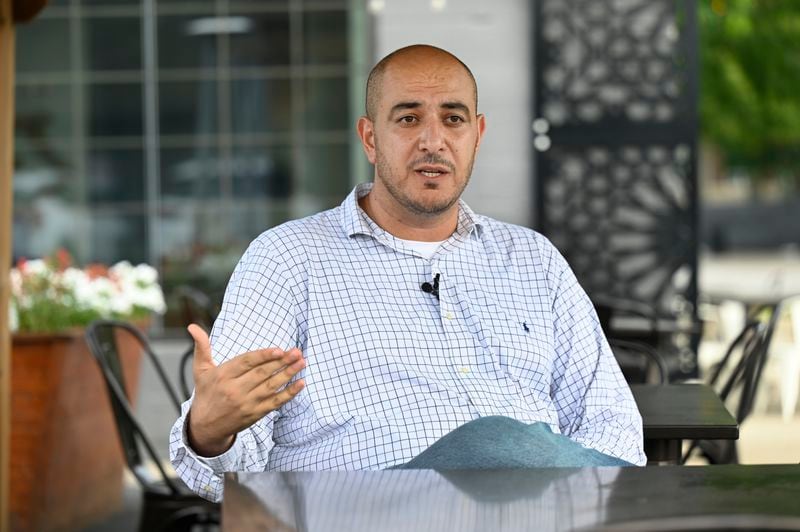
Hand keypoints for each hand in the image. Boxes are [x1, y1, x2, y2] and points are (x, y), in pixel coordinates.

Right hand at [186, 324, 305, 456]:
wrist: (205, 426)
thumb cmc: (206, 393)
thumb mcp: (201, 370)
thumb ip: (202, 347)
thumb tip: (192, 326)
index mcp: (223, 376)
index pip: (246, 363)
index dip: (263, 356)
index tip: (279, 349)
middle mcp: (235, 390)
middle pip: (262, 374)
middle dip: (281, 362)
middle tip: (297, 352)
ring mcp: (246, 403)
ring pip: (271, 387)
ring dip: (288, 374)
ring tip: (302, 362)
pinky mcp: (256, 413)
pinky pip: (275, 402)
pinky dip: (289, 393)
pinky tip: (301, 383)